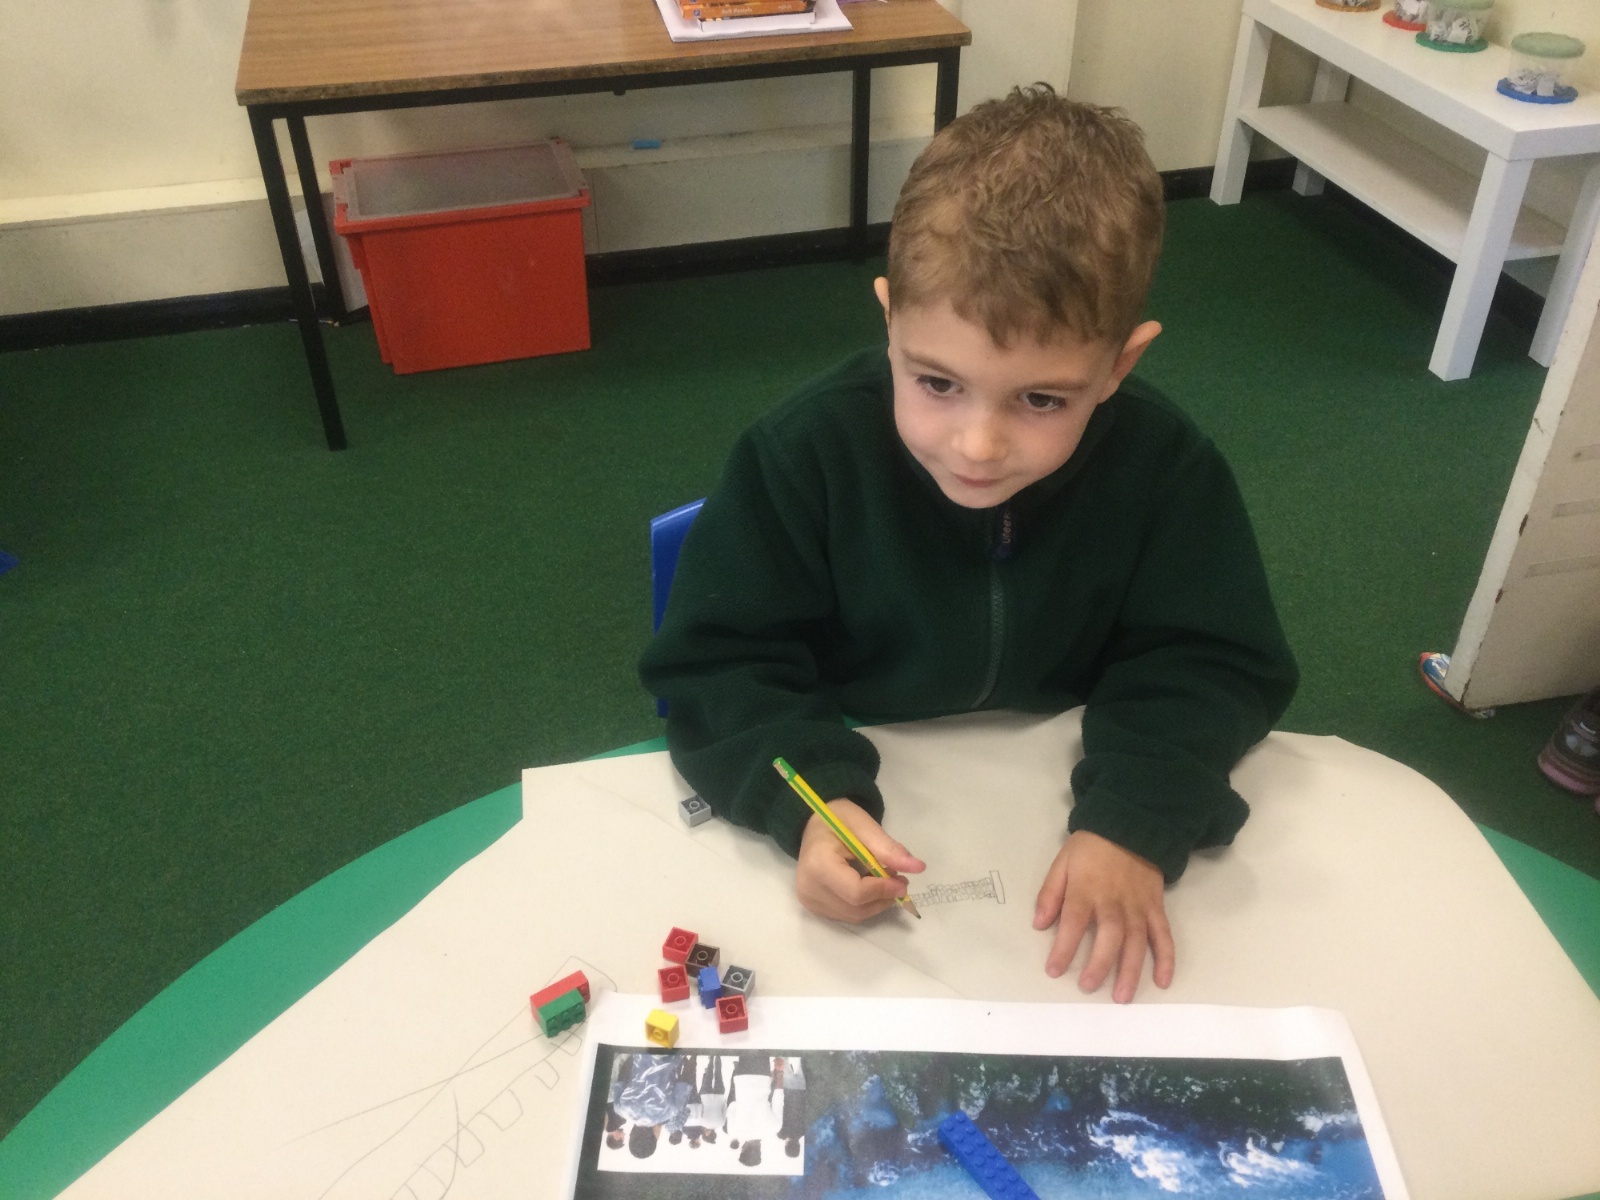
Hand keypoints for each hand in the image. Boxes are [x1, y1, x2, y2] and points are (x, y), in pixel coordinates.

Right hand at [796, 799, 924, 921]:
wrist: (814, 824)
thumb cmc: (838, 820)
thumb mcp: (865, 826)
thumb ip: (889, 849)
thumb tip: (918, 867)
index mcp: (818, 865)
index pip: (856, 892)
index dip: (884, 890)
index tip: (904, 880)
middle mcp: (808, 887)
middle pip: (856, 908)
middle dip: (883, 897)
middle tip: (899, 879)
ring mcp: (809, 900)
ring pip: (854, 915)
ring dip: (876, 902)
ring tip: (885, 881)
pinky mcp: (812, 906)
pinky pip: (846, 914)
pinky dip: (864, 905)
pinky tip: (869, 887)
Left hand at [1032, 830, 1174, 1002]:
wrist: (1129, 826)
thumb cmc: (1090, 848)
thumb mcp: (1061, 863)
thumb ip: (1050, 893)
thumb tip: (1039, 924)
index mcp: (1086, 890)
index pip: (1073, 923)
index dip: (1063, 948)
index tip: (1054, 971)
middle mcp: (1114, 901)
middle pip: (1109, 936)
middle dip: (1099, 964)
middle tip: (1088, 986)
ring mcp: (1138, 906)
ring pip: (1137, 942)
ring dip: (1130, 970)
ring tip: (1122, 996)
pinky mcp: (1156, 908)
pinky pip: (1164, 935)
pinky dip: (1166, 959)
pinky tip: (1162, 980)